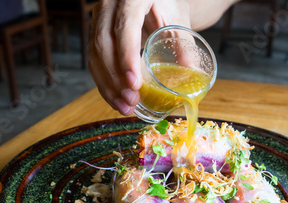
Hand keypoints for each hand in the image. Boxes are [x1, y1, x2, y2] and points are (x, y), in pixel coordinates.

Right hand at [88, 0, 190, 115]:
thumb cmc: (168, 6)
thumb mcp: (178, 20)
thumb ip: (183, 44)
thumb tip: (194, 73)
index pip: (124, 27)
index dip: (126, 56)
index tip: (135, 83)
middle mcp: (110, 5)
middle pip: (103, 44)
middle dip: (116, 78)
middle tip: (132, 100)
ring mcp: (99, 19)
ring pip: (94, 55)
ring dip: (108, 86)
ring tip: (126, 106)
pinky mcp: (95, 34)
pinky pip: (94, 61)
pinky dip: (105, 83)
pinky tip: (117, 99)